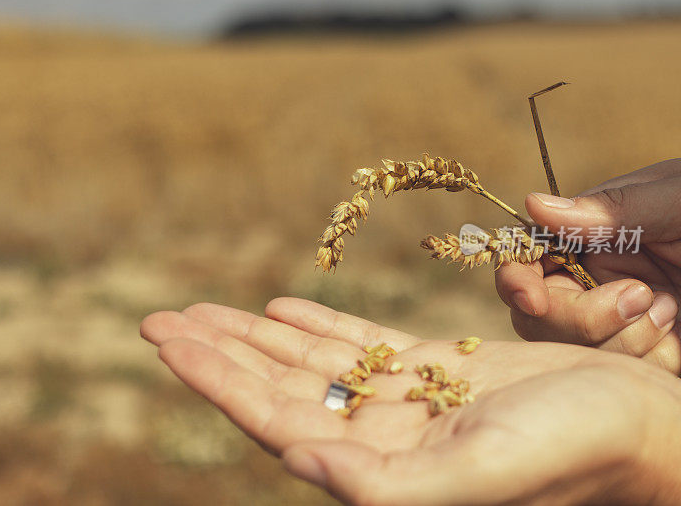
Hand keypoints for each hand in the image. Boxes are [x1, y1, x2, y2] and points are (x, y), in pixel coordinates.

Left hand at [141, 298, 680, 505]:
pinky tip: (280, 309)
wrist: (639, 425)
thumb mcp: (482, 470)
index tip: (169, 342)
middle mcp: (381, 438)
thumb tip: (297, 461)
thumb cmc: (576, 452)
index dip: (218, 382)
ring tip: (200, 312)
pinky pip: (359, 344)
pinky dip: (317, 325)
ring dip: (253, 337)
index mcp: (380, 470)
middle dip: (218, 354)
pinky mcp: (433, 369)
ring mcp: (404, 402)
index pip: (276, 420)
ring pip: (309, 364)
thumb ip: (388, 483)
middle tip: (160, 320)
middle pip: (278, 389)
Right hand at [495, 159, 680, 373]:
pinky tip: (677, 330)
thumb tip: (533, 204)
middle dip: (576, 317)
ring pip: (575, 351)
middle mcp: (595, 283)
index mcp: (592, 239)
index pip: (529, 261)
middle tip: (639, 297)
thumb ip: (610, 210)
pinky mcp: (648, 357)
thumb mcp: (678, 200)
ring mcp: (621, 324)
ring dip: (621, 337)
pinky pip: (621, 375)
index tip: (528, 293)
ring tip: (671, 307)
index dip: (516, 278)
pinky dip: (646, 358)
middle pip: (538, 316)